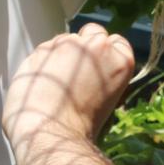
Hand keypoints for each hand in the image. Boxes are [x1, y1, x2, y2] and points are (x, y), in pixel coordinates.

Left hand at [3, 24, 135, 153]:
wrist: (51, 131)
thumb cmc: (80, 128)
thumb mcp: (107, 100)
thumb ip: (103, 77)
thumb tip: (91, 73)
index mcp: (121, 61)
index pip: (118, 42)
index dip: (107, 52)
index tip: (98, 65)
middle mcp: (98, 46)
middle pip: (93, 33)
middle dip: (86, 47)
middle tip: (76, 72)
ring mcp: (69, 44)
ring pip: (66, 40)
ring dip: (62, 54)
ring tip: (56, 84)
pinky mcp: (43, 48)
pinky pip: (45, 51)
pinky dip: (43, 63)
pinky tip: (42, 84)